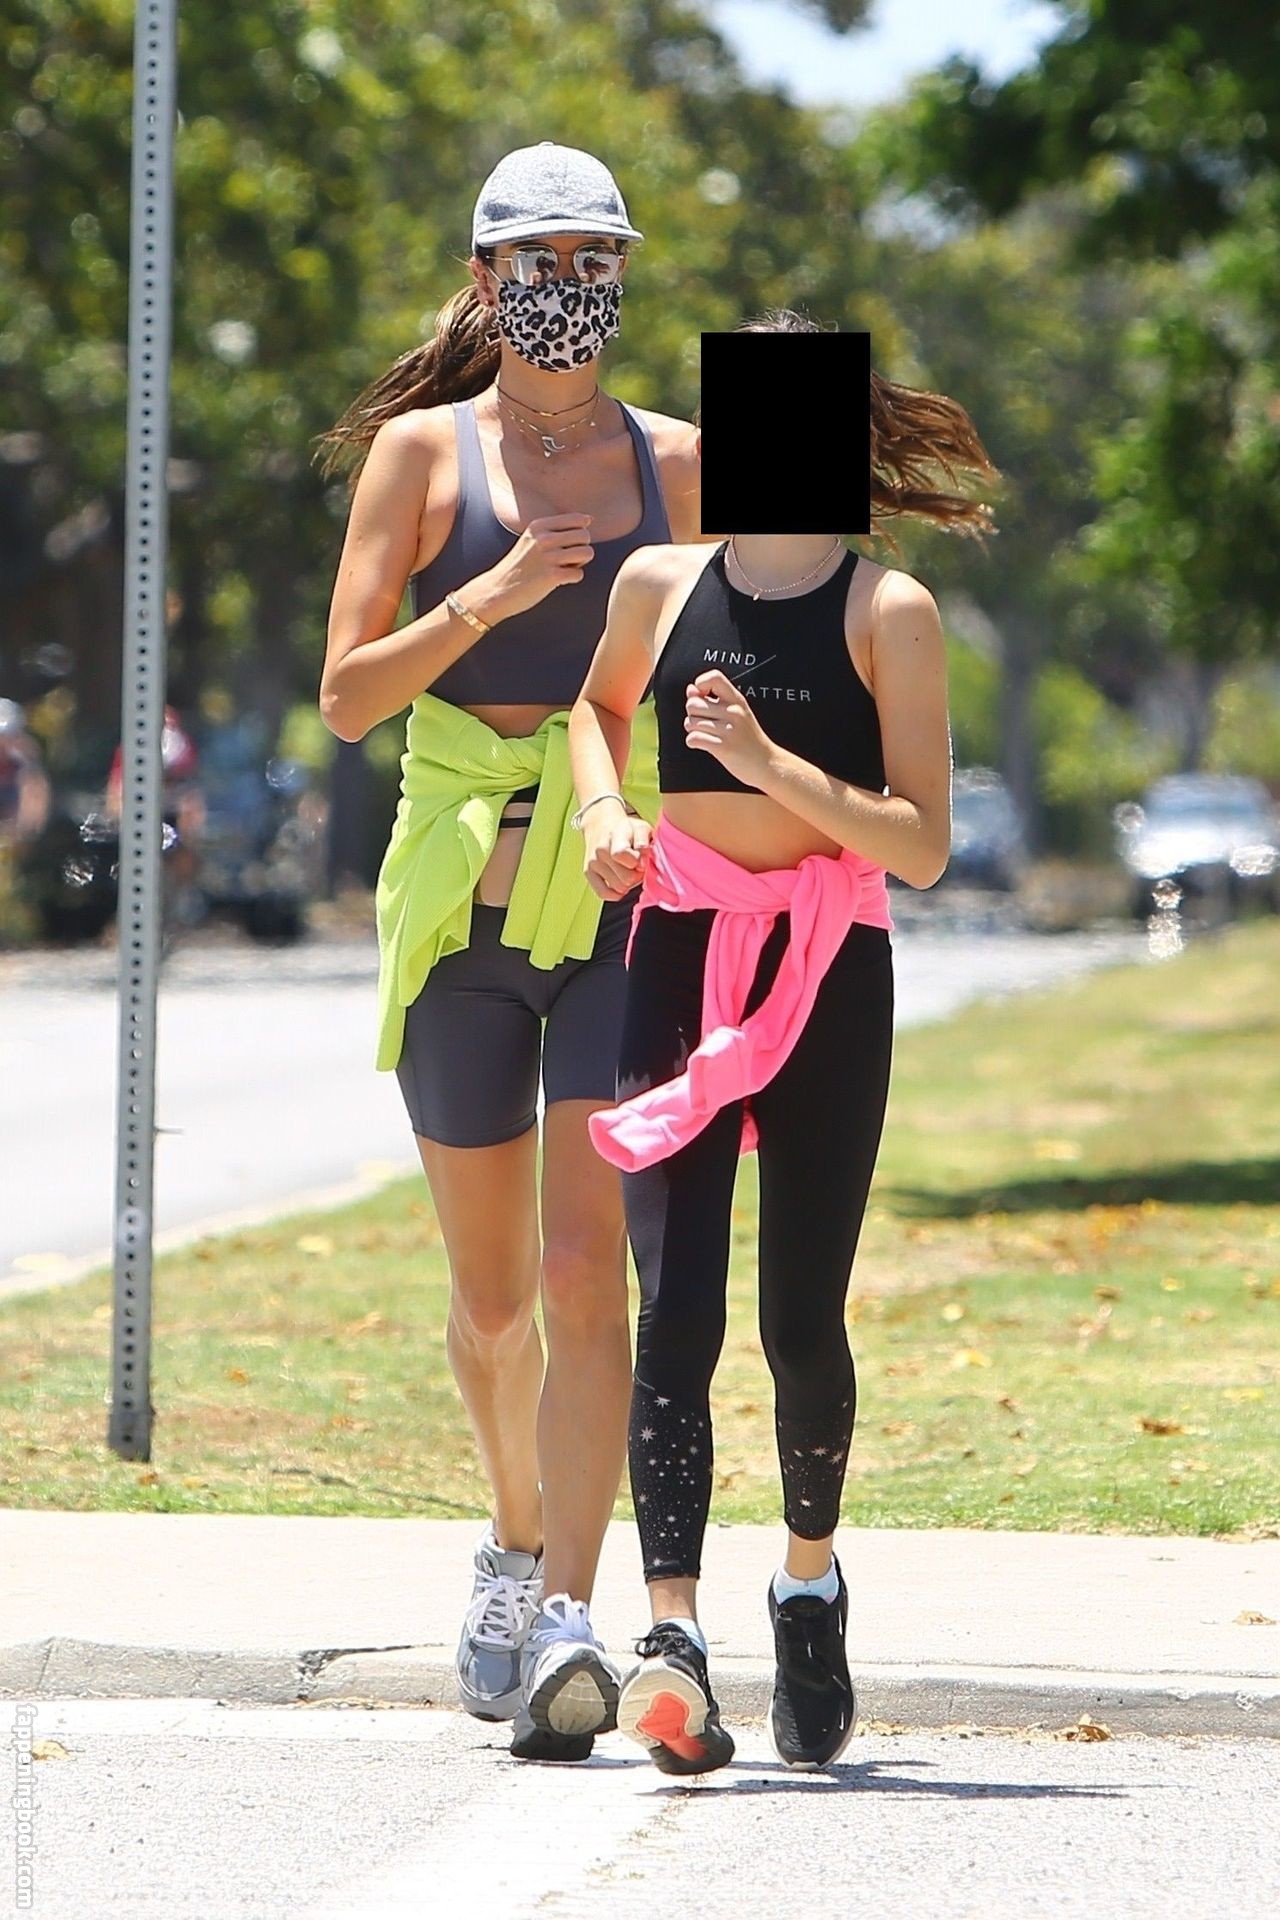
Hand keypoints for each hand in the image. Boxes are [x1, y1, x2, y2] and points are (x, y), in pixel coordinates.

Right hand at [473, 513, 594, 620]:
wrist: (497, 590)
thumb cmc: (518, 566)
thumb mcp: (531, 539)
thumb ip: (556, 529)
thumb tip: (589, 519)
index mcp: (539, 526)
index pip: (577, 519)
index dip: (579, 533)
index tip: (568, 544)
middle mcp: (544, 538)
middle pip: (585, 536)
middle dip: (581, 548)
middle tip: (567, 559)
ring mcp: (548, 557)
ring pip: (587, 553)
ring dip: (580, 563)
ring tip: (565, 568)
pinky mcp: (552, 577)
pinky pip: (579, 574)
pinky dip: (573, 578)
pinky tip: (559, 580)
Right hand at [582, 801, 651, 900]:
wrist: (601, 825)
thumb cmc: (626, 829)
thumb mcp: (640, 828)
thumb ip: (644, 843)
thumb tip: (642, 864)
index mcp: (615, 835)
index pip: (623, 855)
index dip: (638, 861)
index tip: (642, 858)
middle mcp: (601, 849)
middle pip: (626, 878)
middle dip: (637, 875)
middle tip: (637, 867)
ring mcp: (593, 862)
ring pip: (618, 888)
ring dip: (628, 884)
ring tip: (628, 871)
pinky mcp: (588, 873)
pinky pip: (604, 894)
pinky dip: (616, 893)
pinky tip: (621, 883)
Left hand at [684, 669, 773, 786]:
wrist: (766, 763)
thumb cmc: (749, 739)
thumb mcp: (737, 714)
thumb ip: (713, 700)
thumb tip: (691, 690)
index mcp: (737, 700)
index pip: (714, 677)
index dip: (701, 684)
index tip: (703, 698)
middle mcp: (733, 712)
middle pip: (693, 704)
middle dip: (692, 715)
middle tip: (703, 723)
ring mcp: (729, 730)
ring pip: (690, 722)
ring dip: (692, 730)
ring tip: (705, 735)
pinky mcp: (723, 747)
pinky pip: (693, 738)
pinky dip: (693, 742)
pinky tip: (702, 744)